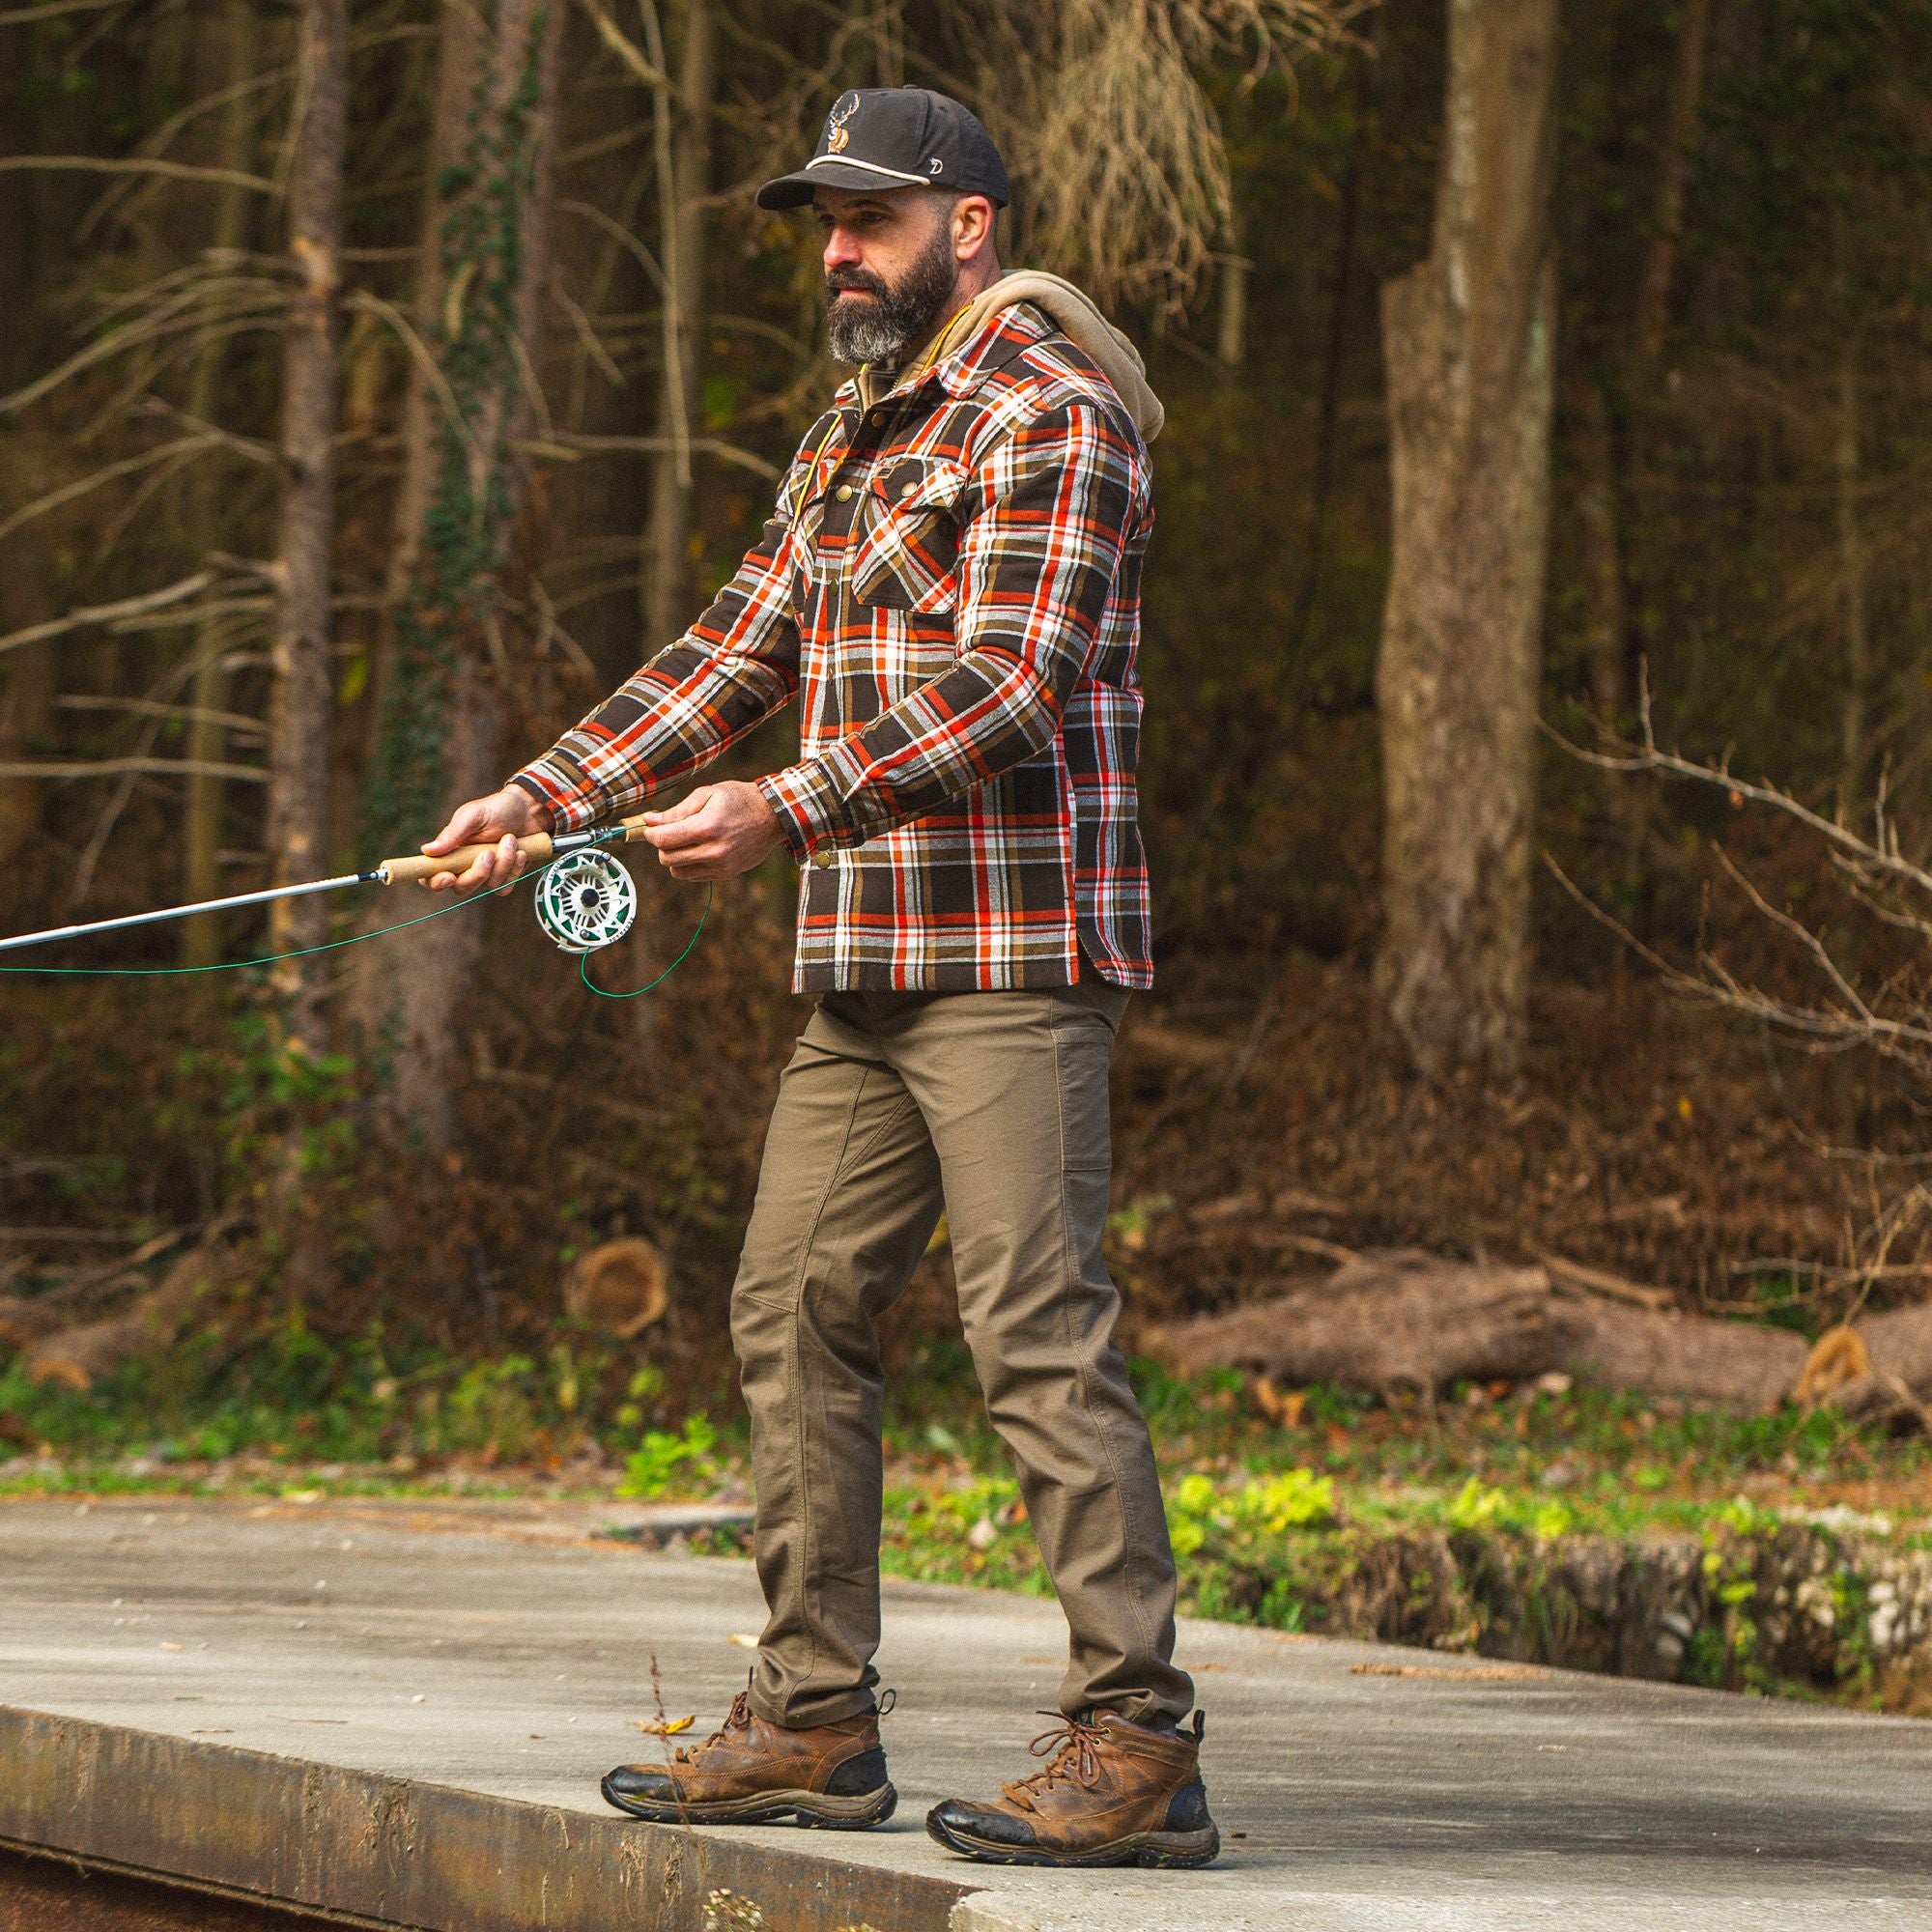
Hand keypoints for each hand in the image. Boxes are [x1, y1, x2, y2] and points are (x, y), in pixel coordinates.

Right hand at [419, 785, 552, 891]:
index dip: (436, 882)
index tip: (449, 876)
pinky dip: (515, 870)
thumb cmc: (497, 809)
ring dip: (503, 862)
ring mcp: (486, 874)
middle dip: (477, 873)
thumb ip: (451, 834)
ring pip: (488, 886)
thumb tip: (427, 850)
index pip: (432, 876)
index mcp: (451, 851)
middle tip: (489, 853)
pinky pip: (505, 887)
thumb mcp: (472, 815)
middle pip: (462, 888)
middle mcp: (465, 866)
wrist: (528, 810)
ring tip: (510, 839)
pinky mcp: (505, 877)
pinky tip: (520, 852)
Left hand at [641, 781, 783, 880]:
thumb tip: (650, 820)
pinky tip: (699, 848)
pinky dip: (689, 864)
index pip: (662, 839)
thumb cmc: (739, 799)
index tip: (651, 825)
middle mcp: (713, 851)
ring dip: (674, 857)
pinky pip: (693, 876)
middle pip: (666, 858)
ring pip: (677, 871)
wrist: (773, 816)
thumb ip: (677, 811)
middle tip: (668, 831)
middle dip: (661, 844)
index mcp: (706, 827)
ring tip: (685, 840)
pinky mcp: (726, 874)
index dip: (650, 833)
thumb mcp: (707, 794)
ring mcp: (721, 866)